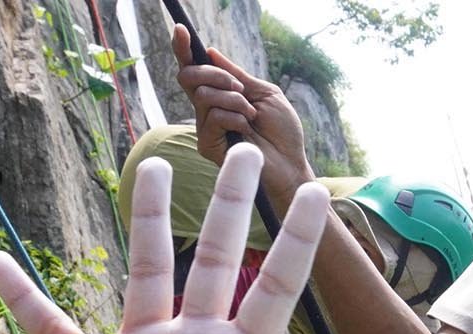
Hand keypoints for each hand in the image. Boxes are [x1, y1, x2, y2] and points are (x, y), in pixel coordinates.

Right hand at [0, 145, 389, 333]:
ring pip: (145, 272)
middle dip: (230, 206)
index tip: (315, 193)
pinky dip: (28, 302)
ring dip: (144, 221)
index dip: (296, 242)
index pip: (276, 287)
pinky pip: (55, 331)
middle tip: (245, 150)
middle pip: (216, 259)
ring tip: (150, 167)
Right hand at [173, 26, 314, 203]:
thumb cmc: (282, 132)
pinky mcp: (207, 145)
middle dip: (216, 75)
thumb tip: (210, 52)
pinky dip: (235, 117)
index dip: (184, 50)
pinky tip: (247, 129)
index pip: (194, 70)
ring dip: (234, 100)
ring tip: (251, 116)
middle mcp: (208, 109)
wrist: (291, 163)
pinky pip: (212, 117)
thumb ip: (238, 75)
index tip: (182, 31)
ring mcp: (205, 127)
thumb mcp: (264, 94)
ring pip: (203, 95)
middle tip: (239, 88)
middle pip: (189, 76)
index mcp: (220, 95)